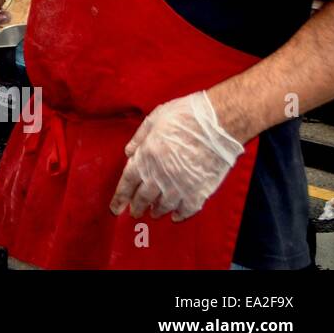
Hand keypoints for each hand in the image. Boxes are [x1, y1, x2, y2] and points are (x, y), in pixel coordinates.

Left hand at [110, 91, 245, 220]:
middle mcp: (160, 175)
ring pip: (164, 206)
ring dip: (157, 211)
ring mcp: (180, 186)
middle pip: (143, 198)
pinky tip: (176, 216)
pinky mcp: (200, 190)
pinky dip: (180, 214)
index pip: (127, 183)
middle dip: (137, 207)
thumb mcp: (154, 120)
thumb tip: (129, 152)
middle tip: (134, 213)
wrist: (217, 123)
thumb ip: (139, 138)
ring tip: (153, 213)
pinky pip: (187, 209)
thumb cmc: (185, 116)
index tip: (115, 208)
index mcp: (146, 157)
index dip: (120, 197)